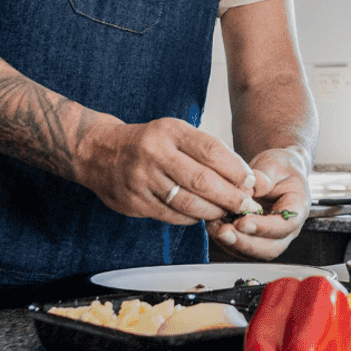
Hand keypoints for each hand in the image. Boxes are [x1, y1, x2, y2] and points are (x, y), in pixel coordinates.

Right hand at [75, 117, 258, 225]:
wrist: (99, 152)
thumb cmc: (149, 143)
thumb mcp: (174, 132)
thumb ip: (205, 150)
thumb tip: (242, 176)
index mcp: (170, 131)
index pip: (211, 151)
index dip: (235, 169)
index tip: (251, 182)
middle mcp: (154, 153)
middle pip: (202, 180)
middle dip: (230, 196)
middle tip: (247, 205)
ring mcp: (142, 179)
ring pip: (187, 202)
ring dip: (213, 211)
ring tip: (227, 213)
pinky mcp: (133, 201)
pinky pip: (170, 215)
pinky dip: (191, 218)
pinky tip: (201, 216)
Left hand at [207, 146, 310, 260]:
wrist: (278, 172)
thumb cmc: (280, 167)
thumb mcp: (274, 164)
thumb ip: (263, 177)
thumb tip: (247, 189)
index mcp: (298, 207)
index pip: (285, 225)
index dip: (263, 227)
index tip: (242, 221)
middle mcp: (288, 228)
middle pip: (271, 248)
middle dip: (245, 243)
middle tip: (224, 232)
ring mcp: (272, 236)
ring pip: (255, 252)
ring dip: (232, 244)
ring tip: (214, 227)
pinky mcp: (256, 238)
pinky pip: (242, 248)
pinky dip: (226, 241)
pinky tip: (214, 226)